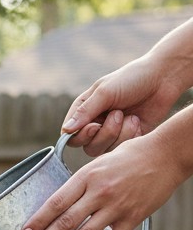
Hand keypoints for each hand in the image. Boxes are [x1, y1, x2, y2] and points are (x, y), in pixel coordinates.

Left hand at [20, 132, 184, 229]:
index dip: (38, 220)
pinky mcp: (133, 218)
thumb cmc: (129, 156)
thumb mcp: (97, 163)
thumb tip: (56, 205)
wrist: (167, 153)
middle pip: (65, 222)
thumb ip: (78, 184)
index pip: (56, 202)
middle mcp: (99, 192)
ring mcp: (117, 207)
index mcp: (86, 177)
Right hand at [60, 55, 181, 156]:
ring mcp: (110, 133)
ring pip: (103, 150)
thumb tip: (66, 131)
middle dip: (105, 133)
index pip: (70, 135)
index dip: (81, 135)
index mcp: (84, 111)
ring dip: (119, 133)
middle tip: (118, 114)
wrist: (163, 78)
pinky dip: (130, 135)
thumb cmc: (132, 79)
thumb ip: (84, 112)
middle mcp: (94, 124)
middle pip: (87, 146)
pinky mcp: (126, 139)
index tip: (95, 125)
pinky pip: (120, 149)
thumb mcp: (105, 92)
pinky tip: (137, 121)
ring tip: (130, 116)